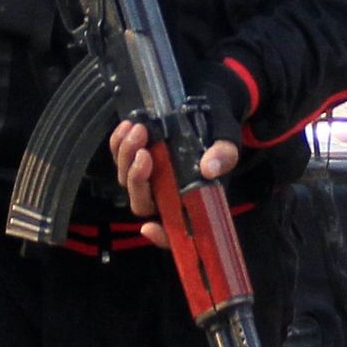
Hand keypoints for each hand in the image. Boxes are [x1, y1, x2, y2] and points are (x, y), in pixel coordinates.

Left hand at [111, 118, 237, 218]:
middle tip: (144, 152)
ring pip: (127, 180)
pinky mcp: (137, 160)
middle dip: (137, 179)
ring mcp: (149, 178)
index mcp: (190, 200)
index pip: (174, 230)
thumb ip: (223, 156)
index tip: (150, 227)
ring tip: (139, 130)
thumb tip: (209, 168)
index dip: (161, 236)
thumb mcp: (228, 143)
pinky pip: (120, 159)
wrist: (209, 110)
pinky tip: (127, 126)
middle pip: (142, 203)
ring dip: (126, 156)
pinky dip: (118, 144)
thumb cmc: (219, 135)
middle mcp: (166, 194)